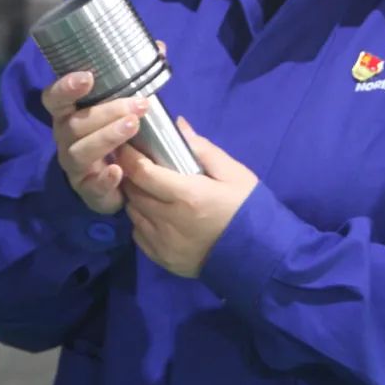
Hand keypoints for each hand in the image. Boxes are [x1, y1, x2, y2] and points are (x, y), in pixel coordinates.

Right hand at [41, 71, 148, 214]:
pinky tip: (119, 171)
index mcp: (70, 114)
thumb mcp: (126, 103)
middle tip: (139, 104)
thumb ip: (138, 77)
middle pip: (75, 124)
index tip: (87, 77)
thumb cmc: (118, 132)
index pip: (54, 98)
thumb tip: (159, 46)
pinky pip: (91, 186)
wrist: (120, 180)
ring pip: (81, 151)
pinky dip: (104, 179)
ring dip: (107, 137)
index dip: (66, 87)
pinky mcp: (87, 190)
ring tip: (133, 126)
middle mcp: (66, 138)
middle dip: (107, 112)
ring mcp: (74, 165)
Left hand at [116, 118, 258, 277]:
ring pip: (133, 214)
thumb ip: (203, 149)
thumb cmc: (247, 208)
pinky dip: (141, 221)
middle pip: (133, 192)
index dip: (129, 156)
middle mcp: (169, 220)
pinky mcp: (163, 259)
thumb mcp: (233, 173)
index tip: (126, 145)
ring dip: (135, 198)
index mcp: (187, 195)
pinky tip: (154, 214)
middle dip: (129, 175)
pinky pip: (138, 235)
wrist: (259, 255)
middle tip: (134, 164)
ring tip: (146, 188)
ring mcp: (164, 243)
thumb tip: (178, 125)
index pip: (142, 172)